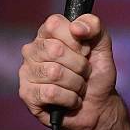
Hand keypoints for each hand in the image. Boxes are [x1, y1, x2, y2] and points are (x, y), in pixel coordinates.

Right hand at [19, 13, 116, 129]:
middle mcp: (33, 49)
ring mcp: (27, 71)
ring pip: (54, 73)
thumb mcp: (102, 44)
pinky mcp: (26, 94)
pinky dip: (69, 98)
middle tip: (84, 71)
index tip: (85, 50)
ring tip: (78, 86)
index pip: (54, 24)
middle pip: (56, 50)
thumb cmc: (96, 72)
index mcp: (48, 33)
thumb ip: (93, 26)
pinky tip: (70, 100)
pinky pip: (51, 93)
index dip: (75, 39)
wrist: (98, 105)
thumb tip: (76, 27)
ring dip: (76, 83)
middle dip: (80, 65)